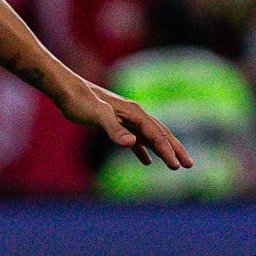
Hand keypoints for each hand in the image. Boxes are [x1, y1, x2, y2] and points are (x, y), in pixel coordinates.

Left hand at [56, 81, 193, 169]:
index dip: (167, 150)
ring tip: (176, 164)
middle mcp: (134, 114)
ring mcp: (126, 119)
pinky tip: (147, 161)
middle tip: (189, 165)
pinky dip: (143, 150)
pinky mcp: (116, 123)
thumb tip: (132, 143)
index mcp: (134, 113)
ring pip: (150, 136)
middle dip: (175, 149)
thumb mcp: (97, 115)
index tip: (177, 166)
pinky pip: (135, 139)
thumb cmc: (80, 101)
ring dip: (163, 150)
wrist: (66, 89)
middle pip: (160, 133)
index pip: (156, 134)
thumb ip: (114, 129)